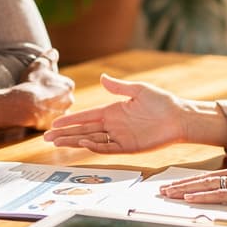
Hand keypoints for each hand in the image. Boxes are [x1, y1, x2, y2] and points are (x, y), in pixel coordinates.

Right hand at [7, 48, 74, 130]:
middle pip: (62, 97)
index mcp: (68, 86)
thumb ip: (48, 57)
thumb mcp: (39, 65)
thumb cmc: (32, 83)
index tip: (42, 85)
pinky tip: (35, 116)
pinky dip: (44, 119)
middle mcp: (70, 100)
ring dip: (50, 109)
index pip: (63, 84)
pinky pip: (50, 121)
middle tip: (39, 95)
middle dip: (53, 97)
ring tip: (36, 107)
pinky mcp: (53, 125)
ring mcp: (62, 114)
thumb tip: (54, 51)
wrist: (23, 105)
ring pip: (57, 110)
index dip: (52, 84)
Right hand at [44, 73, 204, 151]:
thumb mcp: (138, 90)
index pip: (86, 117)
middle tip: (47, 138)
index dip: (70, 120)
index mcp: (112, 111)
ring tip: (57, 143)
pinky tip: (82, 143)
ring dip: (74, 141)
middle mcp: (113, 125)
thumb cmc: (161, 102)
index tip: (54, 123)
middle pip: (83, 130)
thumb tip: (102, 77)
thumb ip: (118, 87)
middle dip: (65, 134)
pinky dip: (94, 146)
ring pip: (91, 140)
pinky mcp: (129, 147)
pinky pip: (107, 148)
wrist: (179, 117)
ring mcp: (120, 137)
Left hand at [159, 161, 226, 209]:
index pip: (210, 176)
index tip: (176, 185)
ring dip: (184, 190)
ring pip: (205, 185)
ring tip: (167, 194)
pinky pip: (218, 195)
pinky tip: (189, 198)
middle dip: (180, 185)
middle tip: (162, 190)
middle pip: (202, 179)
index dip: (191, 181)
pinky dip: (201, 196)